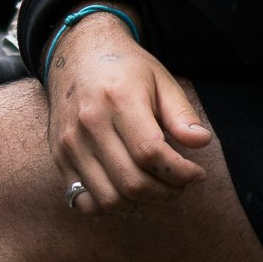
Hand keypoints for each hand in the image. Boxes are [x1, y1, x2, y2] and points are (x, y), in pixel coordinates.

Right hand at [45, 13, 215, 209]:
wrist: (76, 55)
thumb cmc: (126, 69)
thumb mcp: (161, 80)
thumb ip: (181, 113)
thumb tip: (202, 141)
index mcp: (119, 100)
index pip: (151, 154)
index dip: (180, 172)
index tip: (197, 173)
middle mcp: (89, 124)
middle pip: (132, 182)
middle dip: (166, 192)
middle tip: (181, 184)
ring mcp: (70, 145)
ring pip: (109, 199)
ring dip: (141, 204)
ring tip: (158, 189)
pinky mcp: (60, 158)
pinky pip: (84, 201)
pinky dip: (109, 206)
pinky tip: (127, 193)